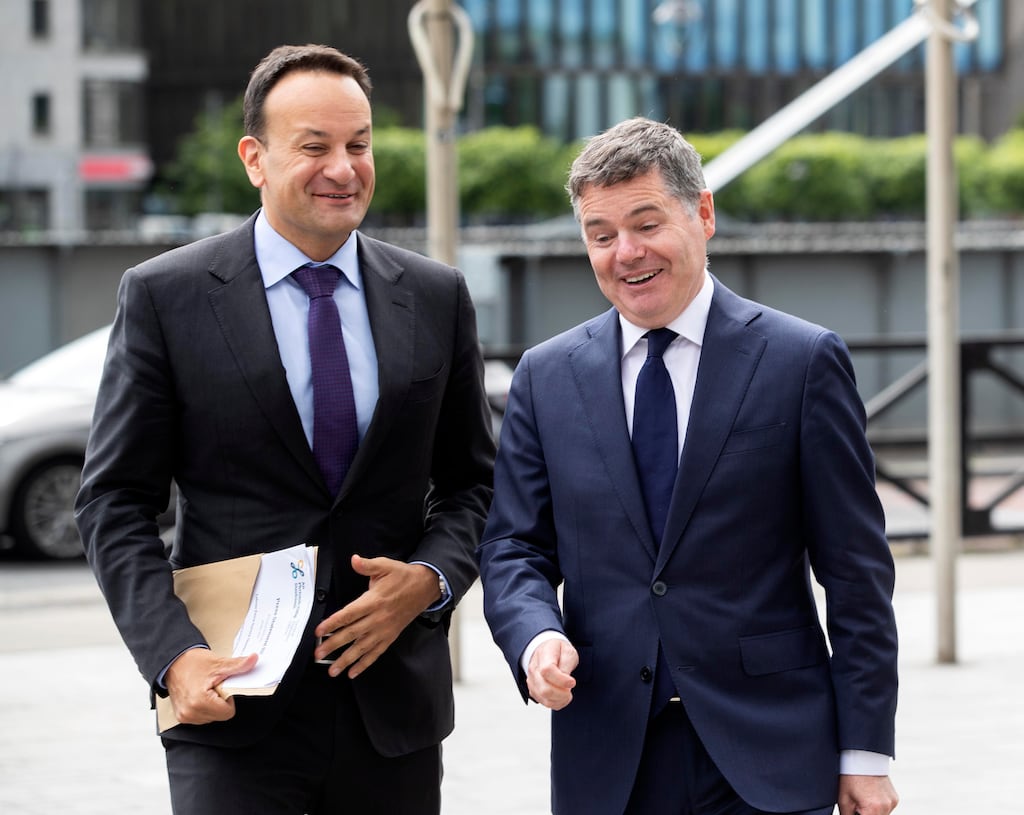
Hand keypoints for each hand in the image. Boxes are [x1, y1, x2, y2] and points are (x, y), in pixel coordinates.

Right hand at [164, 647, 257, 724]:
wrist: (172, 661)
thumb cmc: (192, 662)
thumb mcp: (218, 663)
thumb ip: (238, 665)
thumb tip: (254, 660)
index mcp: (200, 701)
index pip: (228, 712)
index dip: (229, 699)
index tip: (221, 687)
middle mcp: (190, 712)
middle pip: (220, 716)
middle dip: (220, 702)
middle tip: (212, 687)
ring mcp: (185, 716)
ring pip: (211, 718)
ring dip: (212, 705)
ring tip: (204, 690)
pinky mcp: (181, 717)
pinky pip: (201, 718)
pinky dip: (203, 707)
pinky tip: (198, 695)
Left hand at [313, 555, 438, 678]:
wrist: (424, 588)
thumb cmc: (402, 577)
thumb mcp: (385, 565)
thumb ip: (368, 565)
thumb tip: (354, 559)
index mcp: (373, 601)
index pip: (349, 614)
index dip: (332, 623)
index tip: (319, 632)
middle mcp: (377, 618)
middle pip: (352, 634)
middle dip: (333, 645)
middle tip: (317, 655)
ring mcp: (384, 630)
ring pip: (362, 648)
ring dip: (346, 660)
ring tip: (332, 670)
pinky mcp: (390, 637)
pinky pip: (376, 653)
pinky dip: (364, 664)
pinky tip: (353, 672)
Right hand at [526, 638, 578, 709]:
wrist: (547, 651)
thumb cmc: (559, 651)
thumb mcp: (568, 651)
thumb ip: (567, 664)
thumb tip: (566, 681)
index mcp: (543, 654)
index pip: (547, 670)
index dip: (561, 680)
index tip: (572, 682)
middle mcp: (534, 668)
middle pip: (544, 688)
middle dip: (562, 693)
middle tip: (570, 689)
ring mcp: (532, 680)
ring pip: (544, 698)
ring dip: (560, 699)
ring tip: (568, 693)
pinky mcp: (533, 690)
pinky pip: (544, 702)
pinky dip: (556, 703)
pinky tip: (562, 696)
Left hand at [838, 774, 898, 814]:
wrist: (862, 757)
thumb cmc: (850, 776)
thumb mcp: (844, 799)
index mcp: (873, 809)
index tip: (855, 810)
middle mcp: (886, 807)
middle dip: (866, 814)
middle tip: (857, 806)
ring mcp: (892, 802)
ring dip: (873, 812)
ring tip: (863, 799)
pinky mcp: (895, 798)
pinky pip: (887, 808)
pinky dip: (879, 807)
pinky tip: (870, 796)